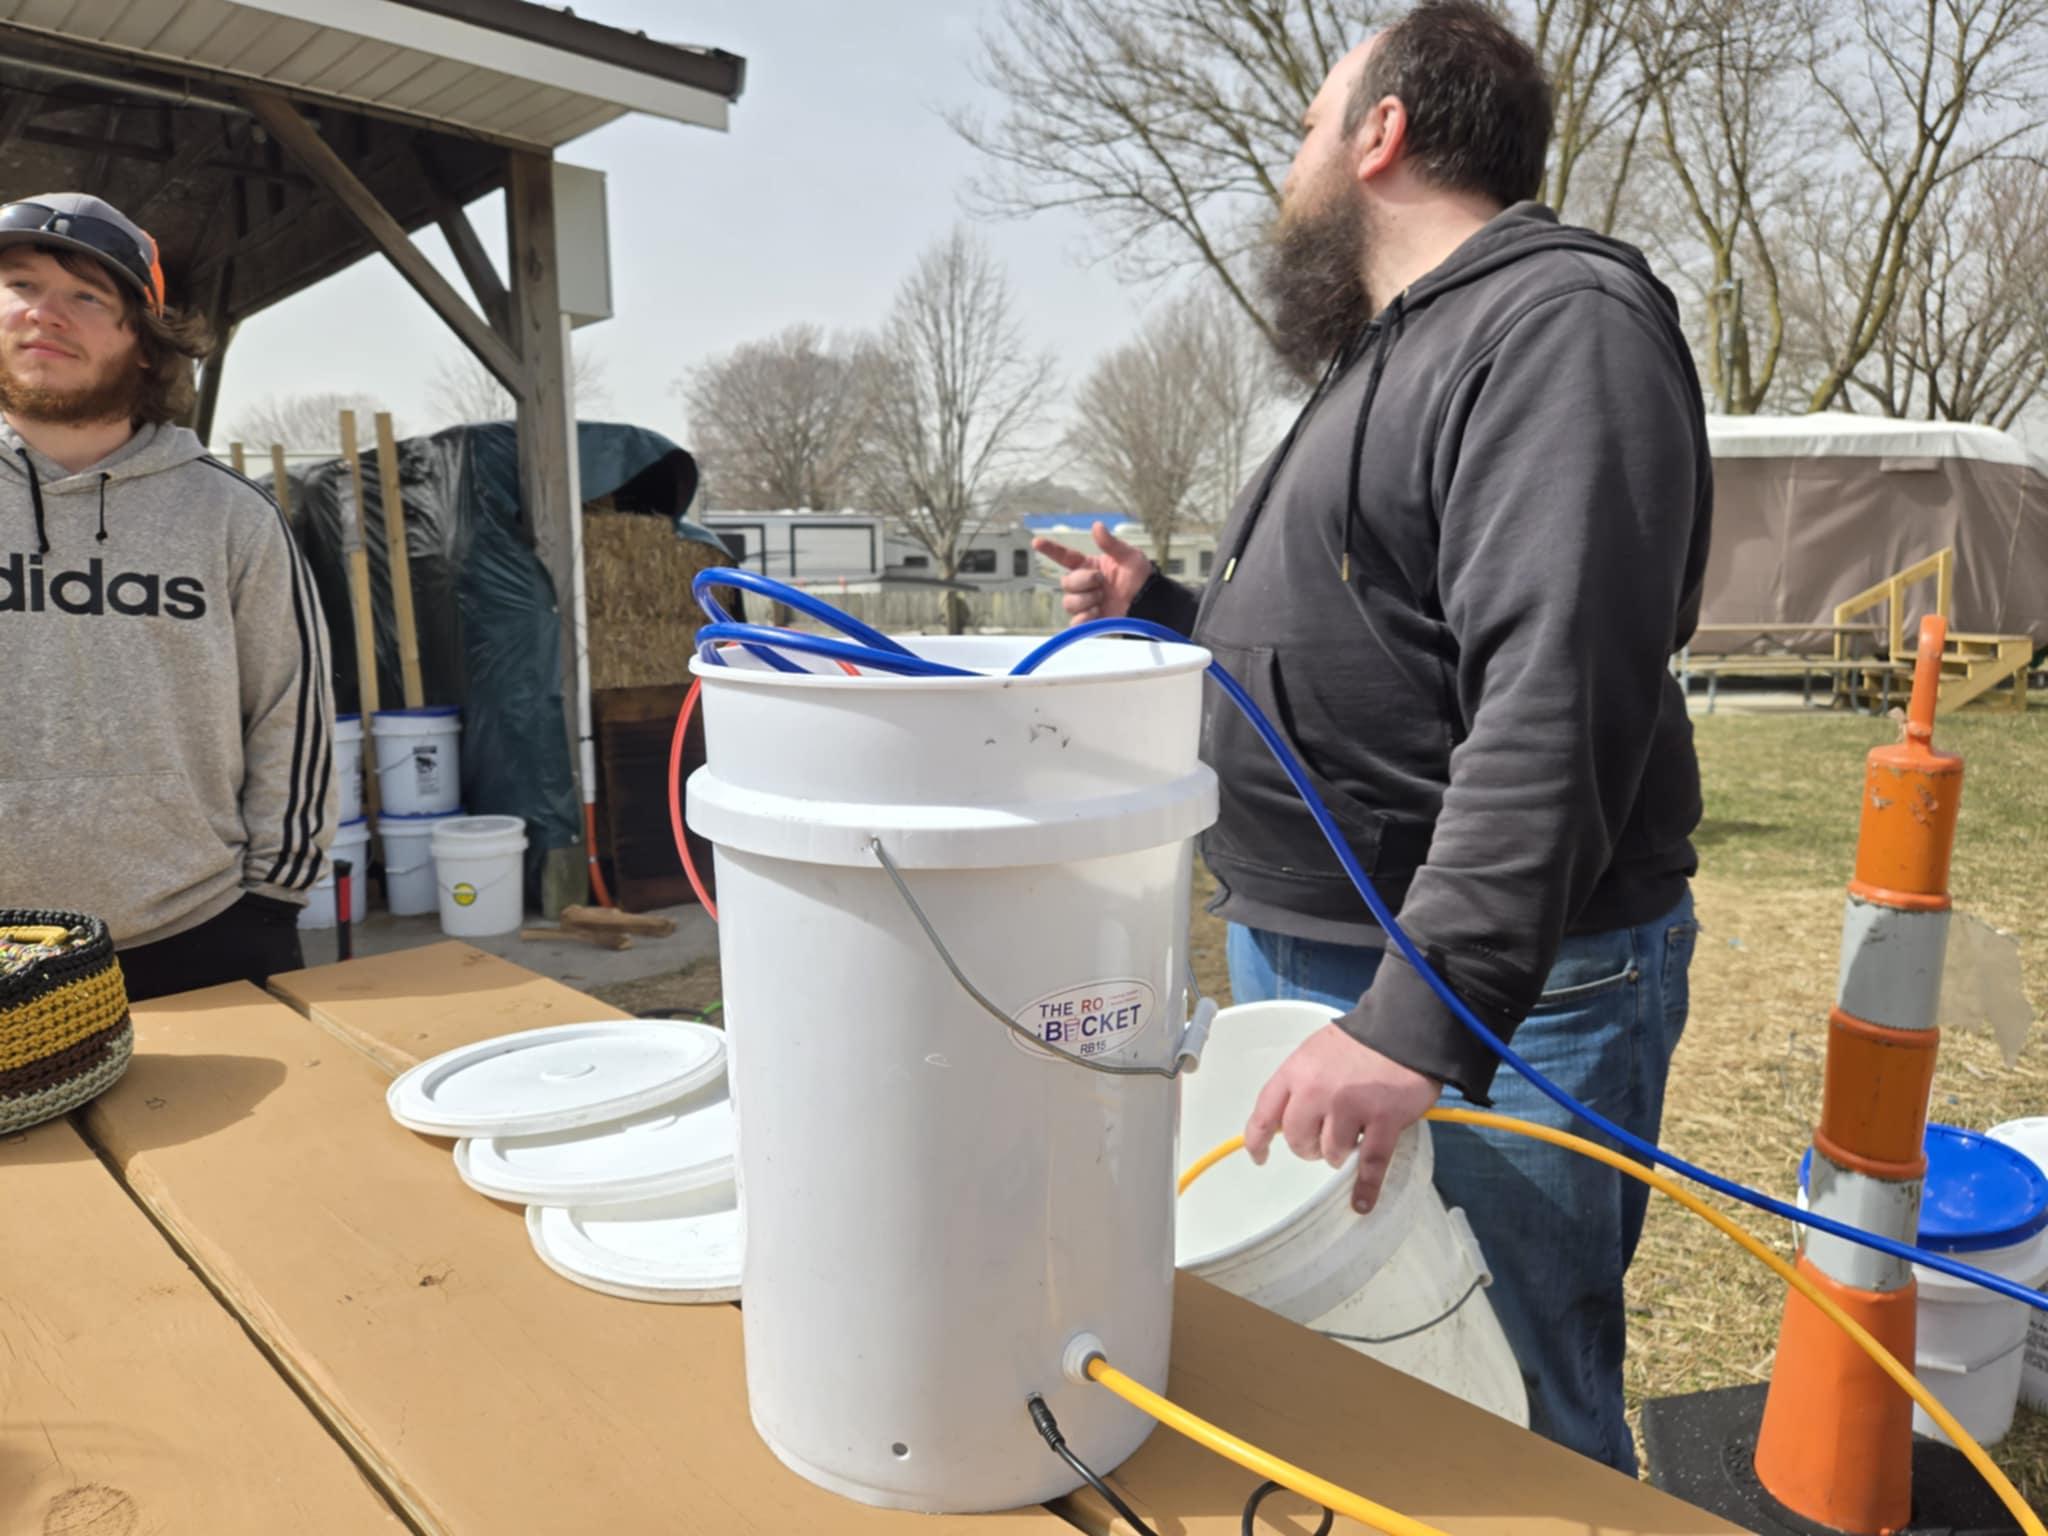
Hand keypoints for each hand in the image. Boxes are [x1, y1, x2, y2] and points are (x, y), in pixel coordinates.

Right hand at [1032, 521, 1152, 626]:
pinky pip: (1075, 622)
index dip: (1051, 549)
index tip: (1037, 542)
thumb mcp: (1129, 556)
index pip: (1065, 557)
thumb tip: (1096, 526)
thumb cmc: (1141, 577)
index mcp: (1090, 567)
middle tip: (1101, 582)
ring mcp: (1086, 603)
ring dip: (1086, 600)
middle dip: (1082, 581)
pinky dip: (1085, 618)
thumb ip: (1110, 544)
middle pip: (1066, 583)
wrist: (1150, 603)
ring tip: (1103, 599)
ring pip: (1068, 602)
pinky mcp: (1090, 621)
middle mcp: (1084, 585)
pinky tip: (1099, 613)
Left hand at [1244, 1025, 1441, 1213]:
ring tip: (1353, 1135)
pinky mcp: (1383, 1120)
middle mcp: (1317, 1092)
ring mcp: (1351, 1107)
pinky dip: (1366, 1186)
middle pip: (1297, 1140)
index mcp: (1295, 1072)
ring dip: (1339, 1152)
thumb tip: (1282, 1122)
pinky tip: (1362, 1202)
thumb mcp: (1313, 1053)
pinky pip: (1370, 1164)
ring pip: (1331, 1153)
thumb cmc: (1357, 1042)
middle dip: (1307, 1146)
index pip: (1263, 1114)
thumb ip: (1297, 1084)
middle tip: (1323, 1138)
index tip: (1259, 1156)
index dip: (1256, 1141)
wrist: (1401, 1028)